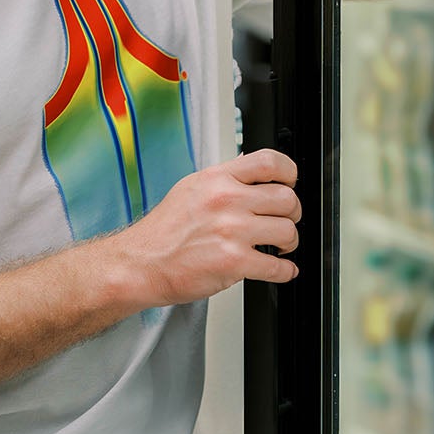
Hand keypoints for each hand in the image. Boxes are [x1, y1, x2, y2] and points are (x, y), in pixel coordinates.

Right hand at [117, 148, 301, 305]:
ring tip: (279, 247)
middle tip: (286, 222)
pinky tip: (280, 269)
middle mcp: (226, 201)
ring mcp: (231, 231)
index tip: (291, 183)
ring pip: (287, 231)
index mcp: (217, 179)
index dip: (289, 173)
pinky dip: (284, 271)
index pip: (269, 161)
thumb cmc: (163, 232)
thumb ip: (223, 179)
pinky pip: (277, 266)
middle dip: (293, 214)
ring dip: (290, 242)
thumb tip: (251, 168)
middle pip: (286, 199)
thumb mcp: (191, 188)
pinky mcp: (234, 262)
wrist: (140, 264)